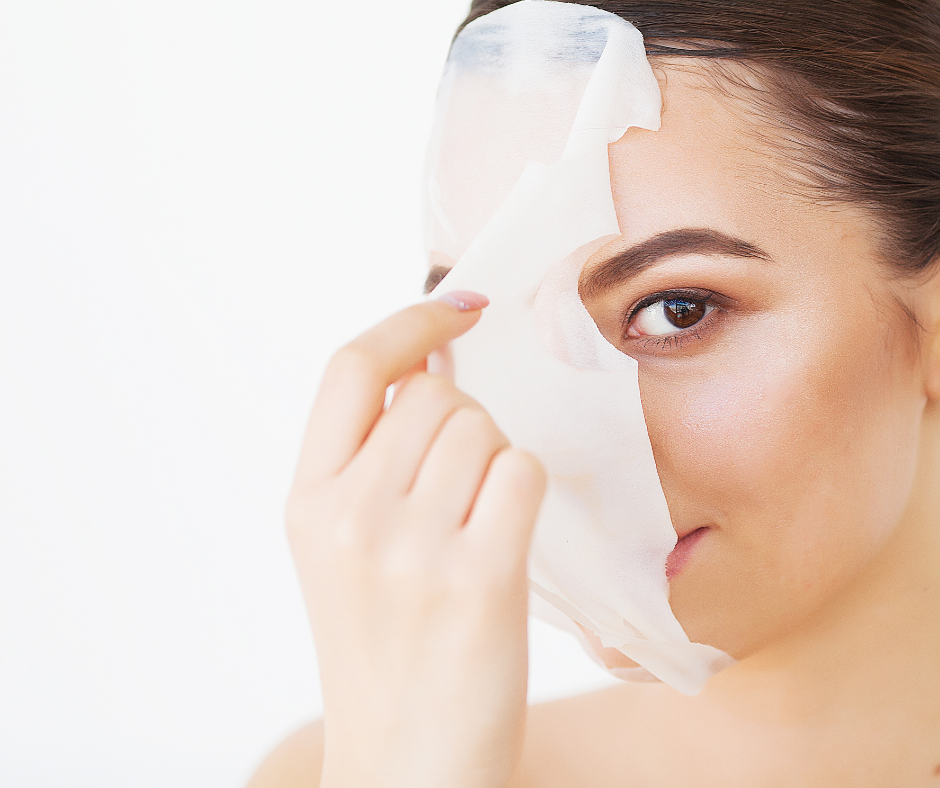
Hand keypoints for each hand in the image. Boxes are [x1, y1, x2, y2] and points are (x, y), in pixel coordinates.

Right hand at [286, 296, 546, 787]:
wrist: (406, 758)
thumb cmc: (382, 646)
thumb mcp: (343, 546)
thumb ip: (372, 455)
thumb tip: (432, 366)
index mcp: (307, 499)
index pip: (351, 367)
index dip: (409, 325)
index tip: (456, 309)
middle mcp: (350, 513)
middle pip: (435, 398)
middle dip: (464, 421)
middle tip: (463, 482)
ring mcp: (411, 546)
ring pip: (483, 430)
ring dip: (494, 460)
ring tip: (476, 521)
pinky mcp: (479, 577)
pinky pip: (520, 472)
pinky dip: (523, 490)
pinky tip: (505, 535)